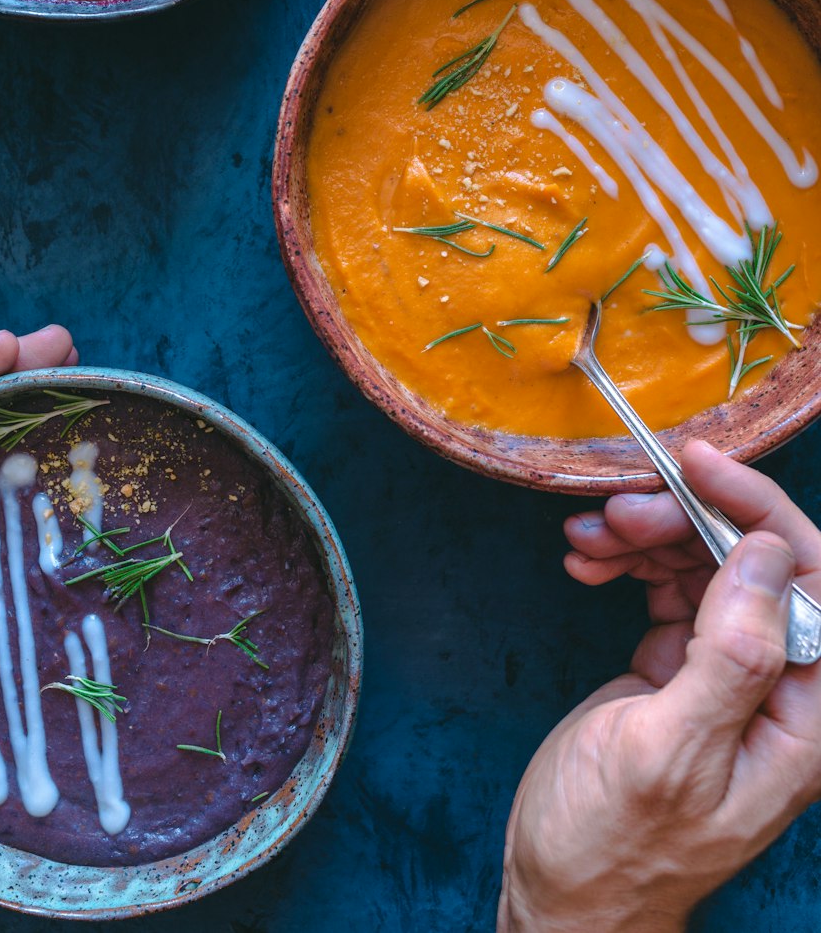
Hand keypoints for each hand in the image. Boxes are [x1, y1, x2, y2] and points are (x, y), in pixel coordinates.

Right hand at [497, 441, 820, 932]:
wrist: (561, 892)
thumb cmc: (613, 846)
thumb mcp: (667, 755)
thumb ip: (732, 656)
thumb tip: (769, 555)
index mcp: (806, 719)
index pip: (813, 584)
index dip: (761, 513)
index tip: (698, 466)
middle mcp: (780, 688)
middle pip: (755, 563)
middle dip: (688, 522)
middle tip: (620, 510)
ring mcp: (731, 674)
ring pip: (708, 565)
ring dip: (649, 537)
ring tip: (591, 538)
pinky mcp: (684, 667)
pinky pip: (670, 586)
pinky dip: (629, 563)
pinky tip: (589, 563)